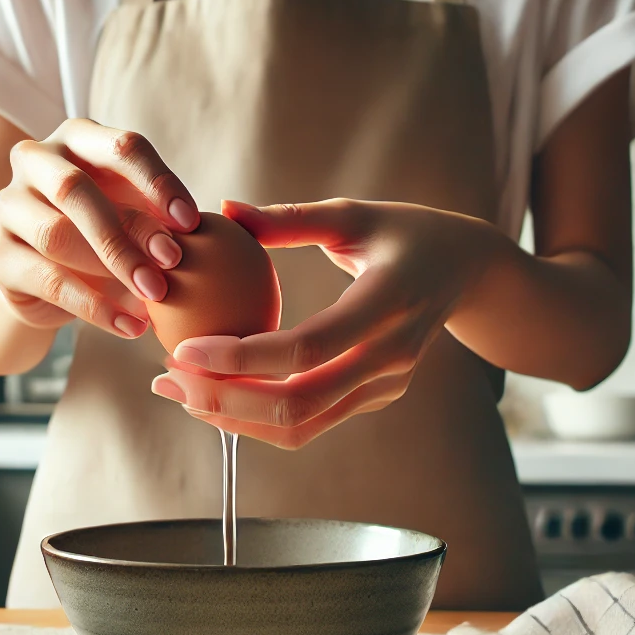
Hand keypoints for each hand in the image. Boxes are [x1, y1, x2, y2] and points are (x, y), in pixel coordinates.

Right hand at [0, 118, 199, 338]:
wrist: (48, 277)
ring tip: (153, 297)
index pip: (121, 147)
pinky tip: (130, 325)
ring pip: (55, 234)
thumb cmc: (106, 230)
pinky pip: (48, 281)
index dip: (158, 182)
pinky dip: (94, 307)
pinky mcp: (0, 258)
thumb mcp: (136, 213)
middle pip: (75, 189)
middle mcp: (35, 162)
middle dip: (129, 229)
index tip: (192, 222)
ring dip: (110, 267)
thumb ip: (159, 216)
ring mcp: (9, 207)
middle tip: (172, 262)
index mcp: (77, 138)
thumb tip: (190, 233)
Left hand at [151, 199, 508, 448]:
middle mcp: (391, 355)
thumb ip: (290, 218)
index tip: (183, 349)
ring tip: (179, 391)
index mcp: (387, 303)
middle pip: (299, 403)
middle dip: (224, 400)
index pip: (307, 348)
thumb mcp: (354, 213)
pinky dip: (258, 416)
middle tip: (166, 378)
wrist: (467, 272)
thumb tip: (225, 208)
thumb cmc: (404, 232)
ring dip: (233, 417)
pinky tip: (216, 392)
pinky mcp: (378, 398)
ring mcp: (387, 385)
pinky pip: (312, 422)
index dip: (242, 357)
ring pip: (302, 426)